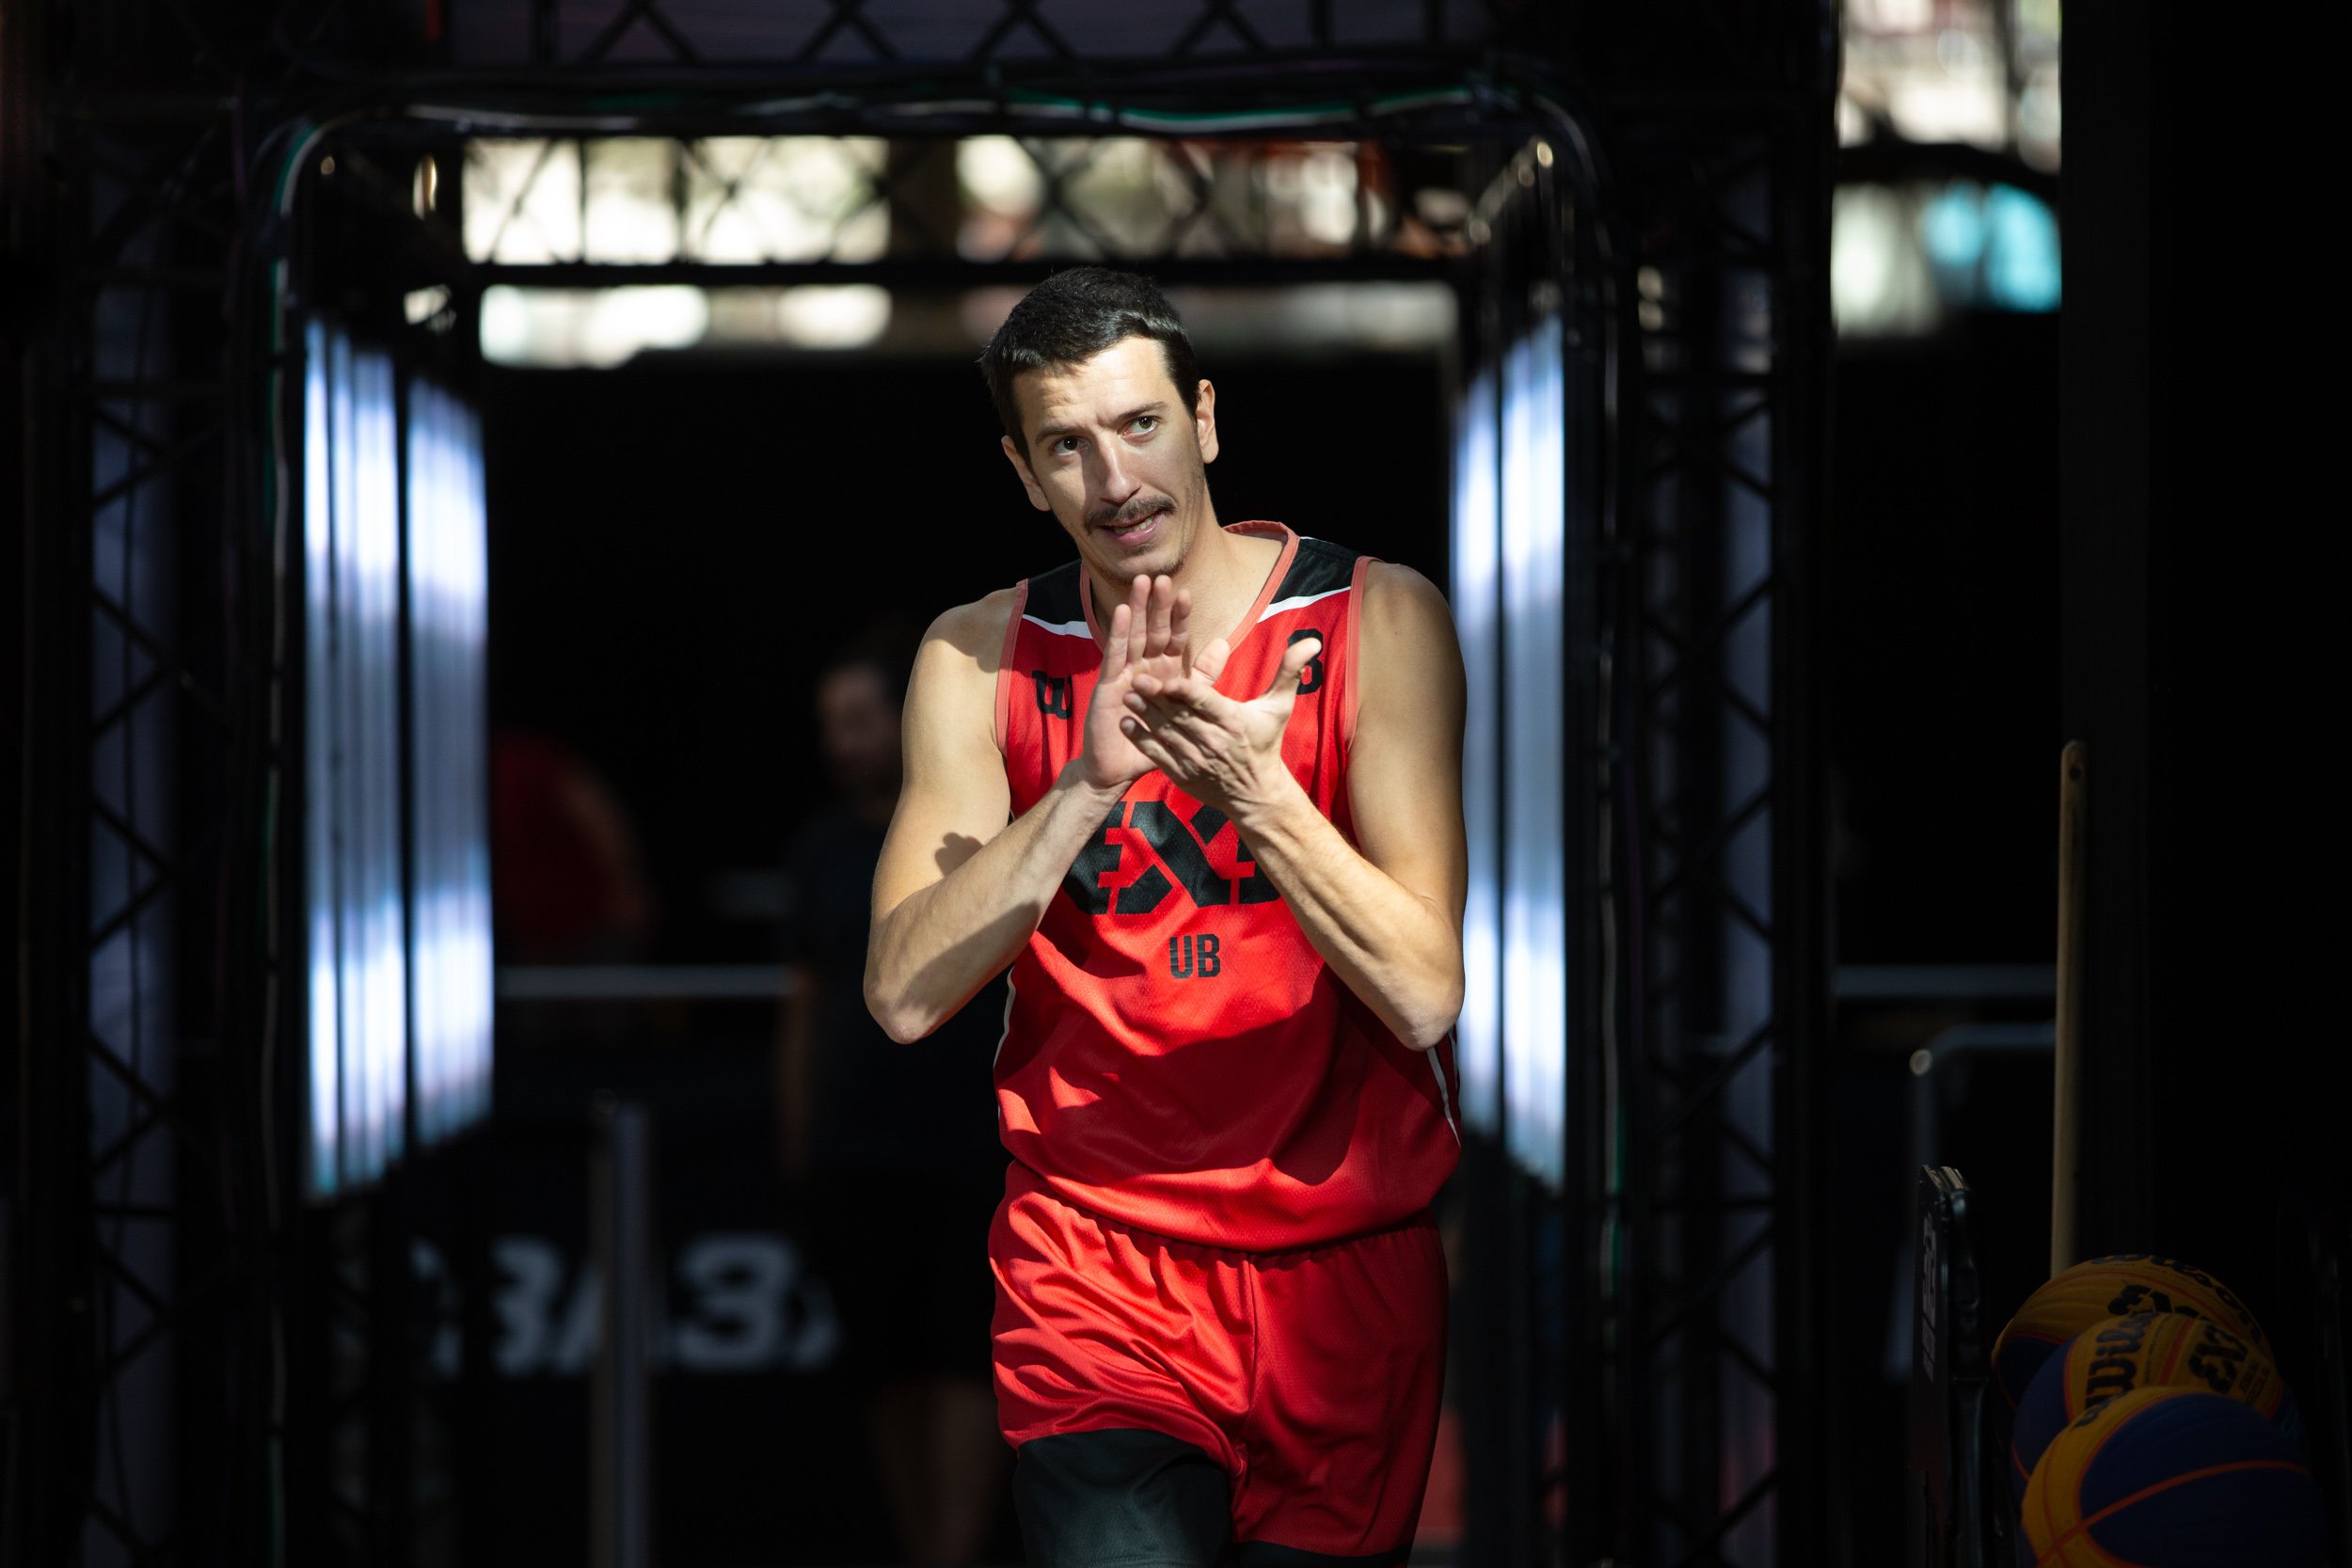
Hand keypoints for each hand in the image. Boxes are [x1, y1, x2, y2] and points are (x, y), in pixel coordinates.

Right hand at [1074, 574, 1197, 791]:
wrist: (1121, 768)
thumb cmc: (1153, 739)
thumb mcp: (1185, 705)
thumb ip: (1202, 676)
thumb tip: (1222, 643)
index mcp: (1163, 672)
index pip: (1173, 638)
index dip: (1178, 617)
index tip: (1187, 593)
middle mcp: (1142, 668)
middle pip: (1151, 630)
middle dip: (1156, 605)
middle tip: (1162, 577)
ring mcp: (1123, 674)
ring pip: (1132, 635)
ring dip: (1136, 609)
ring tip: (1141, 583)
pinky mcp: (1108, 685)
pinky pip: (1114, 655)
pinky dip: (1117, 633)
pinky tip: (1121, 612)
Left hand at [1119, 633, 1319, 820]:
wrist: (1255, 793)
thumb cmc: (1264, 743)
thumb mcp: (1279, 707)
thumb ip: (1290, 671)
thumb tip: (1312, 642)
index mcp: (1233, 721)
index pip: (1207, 703)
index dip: (1187, 692)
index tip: (1170, 679)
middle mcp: (1212, 741)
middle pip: (1180, 716)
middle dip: (1157, 698)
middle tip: (1136, 679)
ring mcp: (1195, 759)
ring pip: (1165, 733)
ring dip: (1144, 715)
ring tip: (1126, 696)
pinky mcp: (1181, 773)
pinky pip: (1157, 754)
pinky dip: (1141, 739)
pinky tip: (1125, 723)